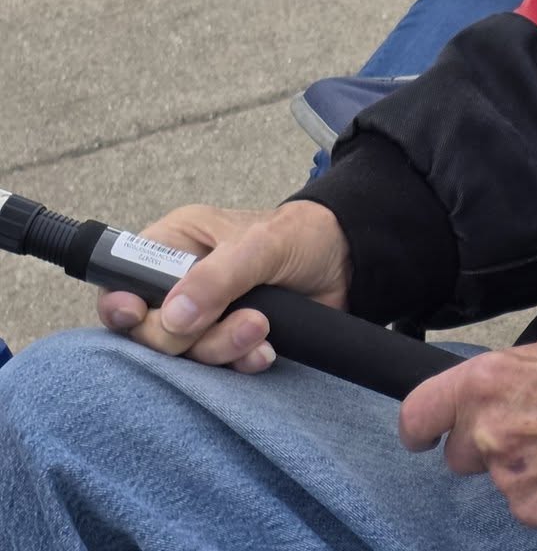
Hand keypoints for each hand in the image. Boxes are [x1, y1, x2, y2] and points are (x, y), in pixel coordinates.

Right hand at [97, 200, 351, 372]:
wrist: (345, 262)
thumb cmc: (300, 236)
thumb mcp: (261, 244)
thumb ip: (217, 277)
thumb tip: (172, 317)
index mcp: (174, 245)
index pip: (122, 280)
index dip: (121, 305)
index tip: (137, 317)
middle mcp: (180, 283)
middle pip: (148, 329)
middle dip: (188, 335)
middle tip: (241, 319)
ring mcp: (203, 317)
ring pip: (183, 354)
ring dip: (222, 347)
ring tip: (261, 327)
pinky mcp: (226, 343)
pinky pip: (215, 370)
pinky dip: (240, 363)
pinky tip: (265, 350)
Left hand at [399, 332, 536, 525]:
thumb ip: (507, 370)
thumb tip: (493, 383)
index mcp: (484, 383)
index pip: (419, 413)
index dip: (417, 428)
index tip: (422, 435)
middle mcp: (486, 431)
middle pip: (457, 454)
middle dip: (481, 446)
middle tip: (523, 430)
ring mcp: (506, 475)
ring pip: (494, 477)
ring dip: (516, 467)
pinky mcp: (529, 508)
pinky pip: (522, 500)